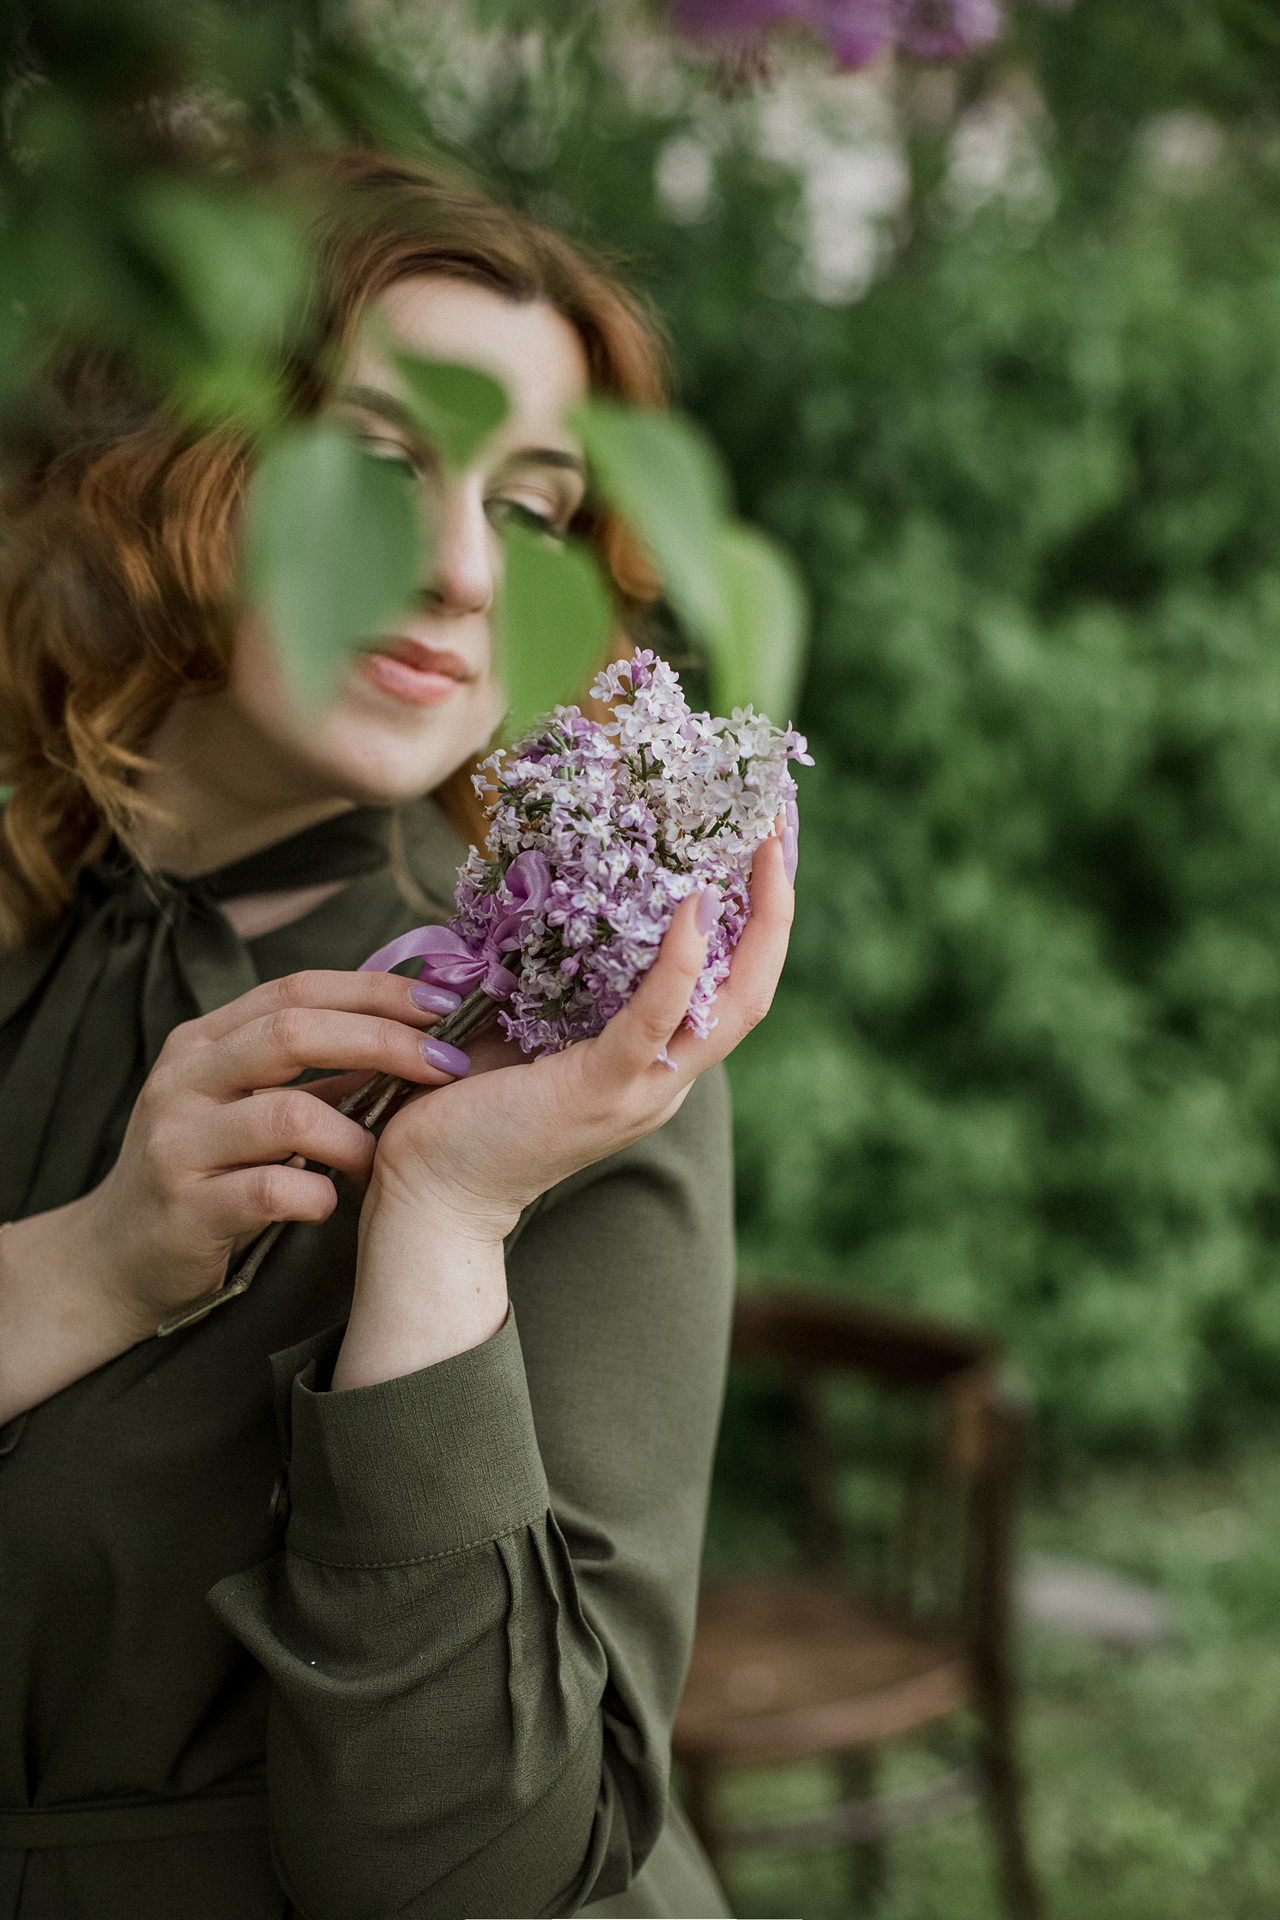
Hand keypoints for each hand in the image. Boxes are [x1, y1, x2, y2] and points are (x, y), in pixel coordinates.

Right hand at [77, 968, 467, 1335]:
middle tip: (447, 1066)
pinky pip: (272, 1190)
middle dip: (382, 1042)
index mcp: (205, 1040)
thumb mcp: (249, 1105)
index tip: (443, 1004)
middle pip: (293, 1033)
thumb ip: (318, 1072)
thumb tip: (417, 1036)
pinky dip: (320, 1194)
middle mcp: (185, 1079)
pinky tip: (332, 1202)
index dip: (375, 990)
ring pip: (288, 1115)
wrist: (117, 1257)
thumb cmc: (206, 1172)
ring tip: (384, 1158)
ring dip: (356, 1135)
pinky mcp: (185, 1209)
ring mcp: (178, 1143)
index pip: (297, 989)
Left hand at [333, 832, 793, 1388]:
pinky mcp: (602, 1092)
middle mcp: (665, 1081)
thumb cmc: (461, 1112)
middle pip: (753, 988)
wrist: (429, 1200)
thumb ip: (553, 980)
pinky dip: (678, 965)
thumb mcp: (522, 1029)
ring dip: (753, 923)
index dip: (755, 919)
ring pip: (732, 1005)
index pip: (728, 986)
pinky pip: (656, 1023)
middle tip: (781, 830)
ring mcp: (642, 1092)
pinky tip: (692, 910)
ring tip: (760, 854)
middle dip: (776, 907)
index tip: (760, 846)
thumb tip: (545, 897)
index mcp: (652, 1065)